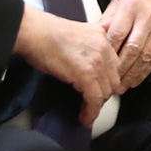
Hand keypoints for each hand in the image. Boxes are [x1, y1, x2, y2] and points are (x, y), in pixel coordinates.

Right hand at [14, 9, 118, 126]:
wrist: (35, 32)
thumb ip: (90, 43)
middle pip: (113, 79)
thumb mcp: (78, 32)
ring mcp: (96, 61)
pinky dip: (91, 111)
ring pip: (106, 91)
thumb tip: (88, 60)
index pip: (115, 65)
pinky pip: (94, 98)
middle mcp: (104, 48)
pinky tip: (85, 118)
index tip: (100, 90)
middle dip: (103, 94)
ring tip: (87, 114)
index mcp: (103, 37)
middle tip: (92, 103)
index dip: (107, 80)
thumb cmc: (46, 34)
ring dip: (97, 106)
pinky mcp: (86, 74)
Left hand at [100, 0, 150, 90]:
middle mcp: (148, 16)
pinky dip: (146, 71)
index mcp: (131, 5)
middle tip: (109, 83)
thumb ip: (107, 20)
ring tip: (121, 86)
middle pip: (133, 48)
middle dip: (120, 69)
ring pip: (146, 56)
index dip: (109, 53)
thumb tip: (95, 40)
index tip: (99, 66)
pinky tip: (136, 78)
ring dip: (132, 74)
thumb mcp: (119, 0)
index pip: (117, 34)